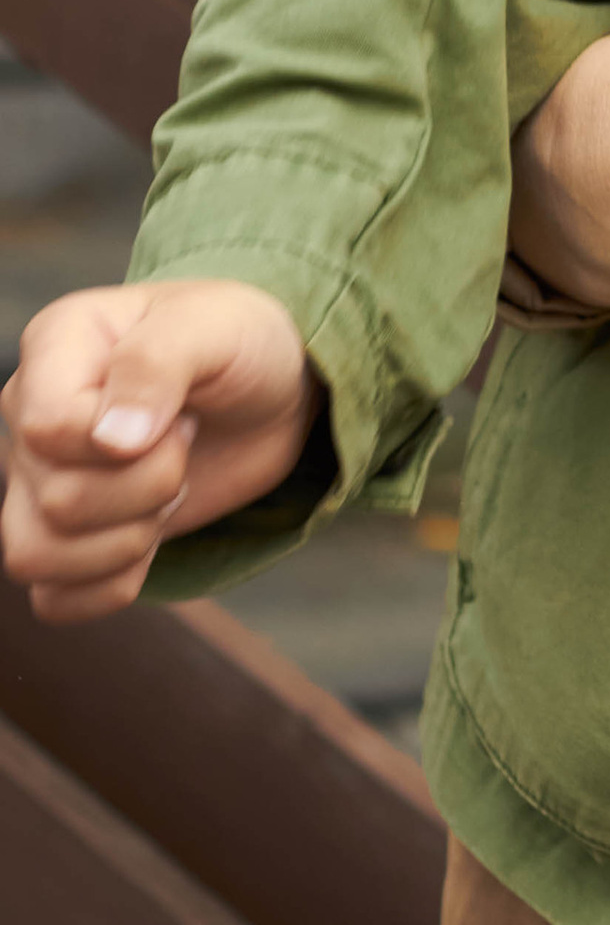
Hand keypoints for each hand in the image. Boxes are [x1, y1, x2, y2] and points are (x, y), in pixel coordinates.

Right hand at [2, 279, 317, 621]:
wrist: (266, 394)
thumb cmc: (239, 343)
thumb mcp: (218, 325)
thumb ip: (157, 363)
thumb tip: (112, 441)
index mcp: (55, 346)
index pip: (49, 428)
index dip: (125, 445)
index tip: (182, 415)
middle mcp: (27, 414)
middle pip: (57, 499)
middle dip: (150, 487)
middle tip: (187, 444)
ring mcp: (35, 481)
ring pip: (34, 556)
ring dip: (127, 541)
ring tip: (169, 490)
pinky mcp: (61, 538)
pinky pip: (52, 599)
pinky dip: (112, 585)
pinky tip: (154, 538)